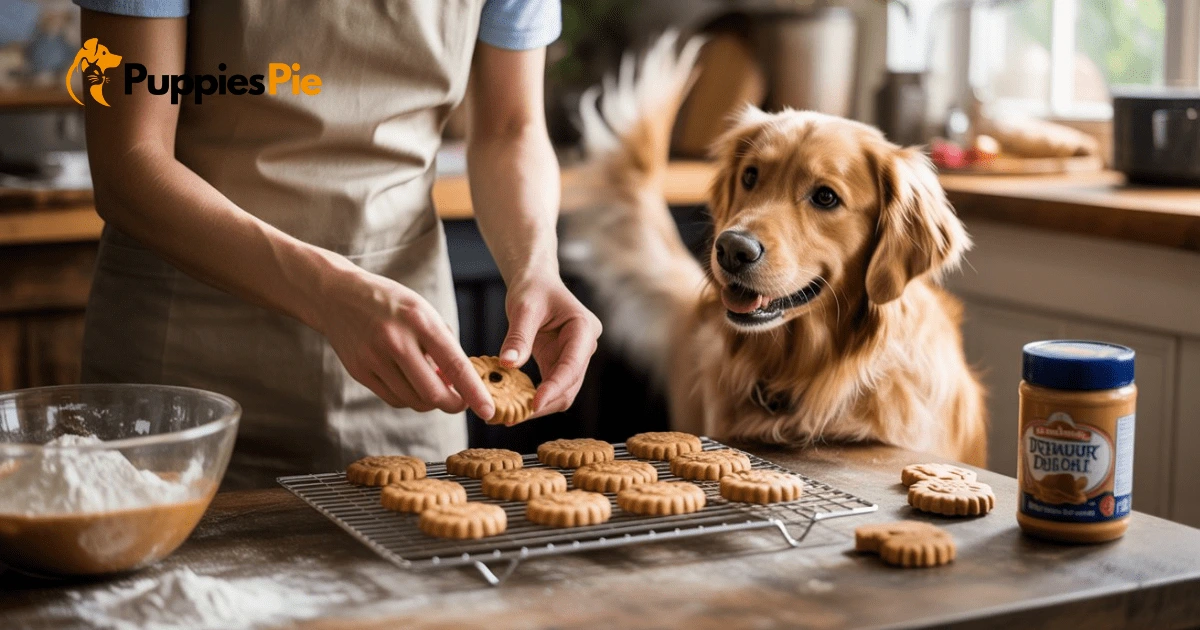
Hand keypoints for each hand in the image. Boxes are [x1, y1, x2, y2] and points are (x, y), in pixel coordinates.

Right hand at [314, 268, 494, 419]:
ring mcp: (374, 358)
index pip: (455, 365)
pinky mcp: (359, 371)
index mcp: (420, 321)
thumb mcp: (424, 311)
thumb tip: (459, 384)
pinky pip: (394, 399)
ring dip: (430, 400)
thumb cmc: (391, 303)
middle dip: (453, 404)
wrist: (336, 295)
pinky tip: (411, 382)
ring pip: (414, 401)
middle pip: (433, 393)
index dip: (474, 392)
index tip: (488, 411)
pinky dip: (409, 398)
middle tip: (461, 401)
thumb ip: (444, 345)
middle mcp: (396, 341)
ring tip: (433, 382)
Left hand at [500, 273, 601, 417]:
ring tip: (509, 415)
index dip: (554, 388)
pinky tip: (513, 404)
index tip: (534, 404)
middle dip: (544, 403)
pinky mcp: (560, 363)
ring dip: (538, 405)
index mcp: (583, 329)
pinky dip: (533, 396)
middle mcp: (583, 347)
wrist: (536, 281)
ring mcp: (574, 357)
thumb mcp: (523, 308)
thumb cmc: (533, 288)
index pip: (572, 366)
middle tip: (513, 417)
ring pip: (562, 392)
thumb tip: (508, 366)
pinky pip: (550, 386)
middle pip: (570, 385)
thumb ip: (518, 337)